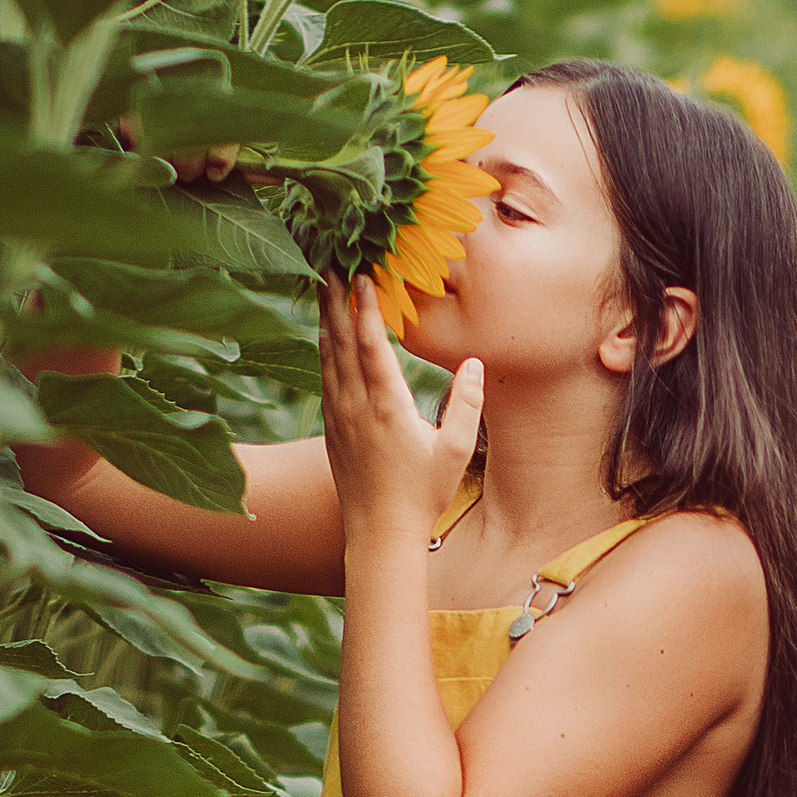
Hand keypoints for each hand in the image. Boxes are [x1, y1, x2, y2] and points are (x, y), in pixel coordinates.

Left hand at [318, 280, 483, 549]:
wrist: (379, 534)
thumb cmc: (422, 494)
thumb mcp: (455, 451)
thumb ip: (466, 403)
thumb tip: (473, 362)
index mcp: (386, 405)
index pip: (370, 342)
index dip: (364, 304)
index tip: (362, 273)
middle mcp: (355, 405)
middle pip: (339, 339)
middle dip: (335, 298)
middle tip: (331, 262)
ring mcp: (338, 415)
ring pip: (326, 354)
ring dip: (325, 317)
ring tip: (323, 285)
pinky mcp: (332, 427)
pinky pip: (324, 375)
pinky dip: (324, 346)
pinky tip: (326, 334)